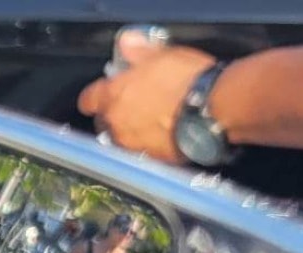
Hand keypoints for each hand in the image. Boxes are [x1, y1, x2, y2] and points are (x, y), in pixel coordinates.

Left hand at [78, 34, 218, 163]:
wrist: (214, 110)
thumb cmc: (188, 80)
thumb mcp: (163, 55)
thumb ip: (139, 52)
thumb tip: (127, 42)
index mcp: (112, 96)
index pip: (88, 100)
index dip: (96, 96)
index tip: (104, 92)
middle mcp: (116, 124)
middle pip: (104, 122)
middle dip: (114, 115)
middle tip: (135, 105)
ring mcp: (132, 145)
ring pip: (122, 140)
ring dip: (132, 132)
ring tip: (153, 122)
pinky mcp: (152, 160)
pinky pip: (144, 153)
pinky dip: (151, 145)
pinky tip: (166, 136)